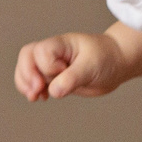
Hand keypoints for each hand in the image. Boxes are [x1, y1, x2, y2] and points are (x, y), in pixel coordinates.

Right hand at [15, 31, 139, 100]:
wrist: (116, 65)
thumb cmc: (107, 59)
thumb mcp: (92, 67)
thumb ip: (72, 78)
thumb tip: (53, 91)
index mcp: (61, 43)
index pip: (41, 51)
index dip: (47, 66)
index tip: (63, 71)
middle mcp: (53, 52)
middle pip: (27, 56)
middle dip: (27, 75)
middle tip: (37, 91)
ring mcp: (52, 65)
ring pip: (26, 69)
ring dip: (25, 84)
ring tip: (35, 97)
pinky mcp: (54, 78)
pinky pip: (34, 81)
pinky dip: (32, 90)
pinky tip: (41, 98)